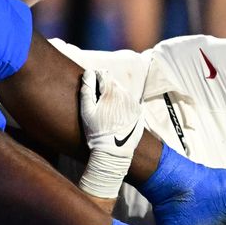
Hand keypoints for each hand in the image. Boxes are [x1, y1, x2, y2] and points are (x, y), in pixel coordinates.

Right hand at [77, 69, 143, 199]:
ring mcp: (134, 104)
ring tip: (107, 109)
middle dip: (106, 87)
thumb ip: (87, 89)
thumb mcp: (86, 111)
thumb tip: (88, 73)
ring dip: (115, 95)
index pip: (104, 75)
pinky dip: (123, 104)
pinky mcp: (139, 113)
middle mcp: (126, 95)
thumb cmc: (96, 131)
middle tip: (98, 100)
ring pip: (123, 92)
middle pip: (114, 83)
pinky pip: (130, 102)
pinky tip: (116, 116)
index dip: (96, 77)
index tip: (92, 84)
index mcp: (112, 92)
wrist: (113, 152)